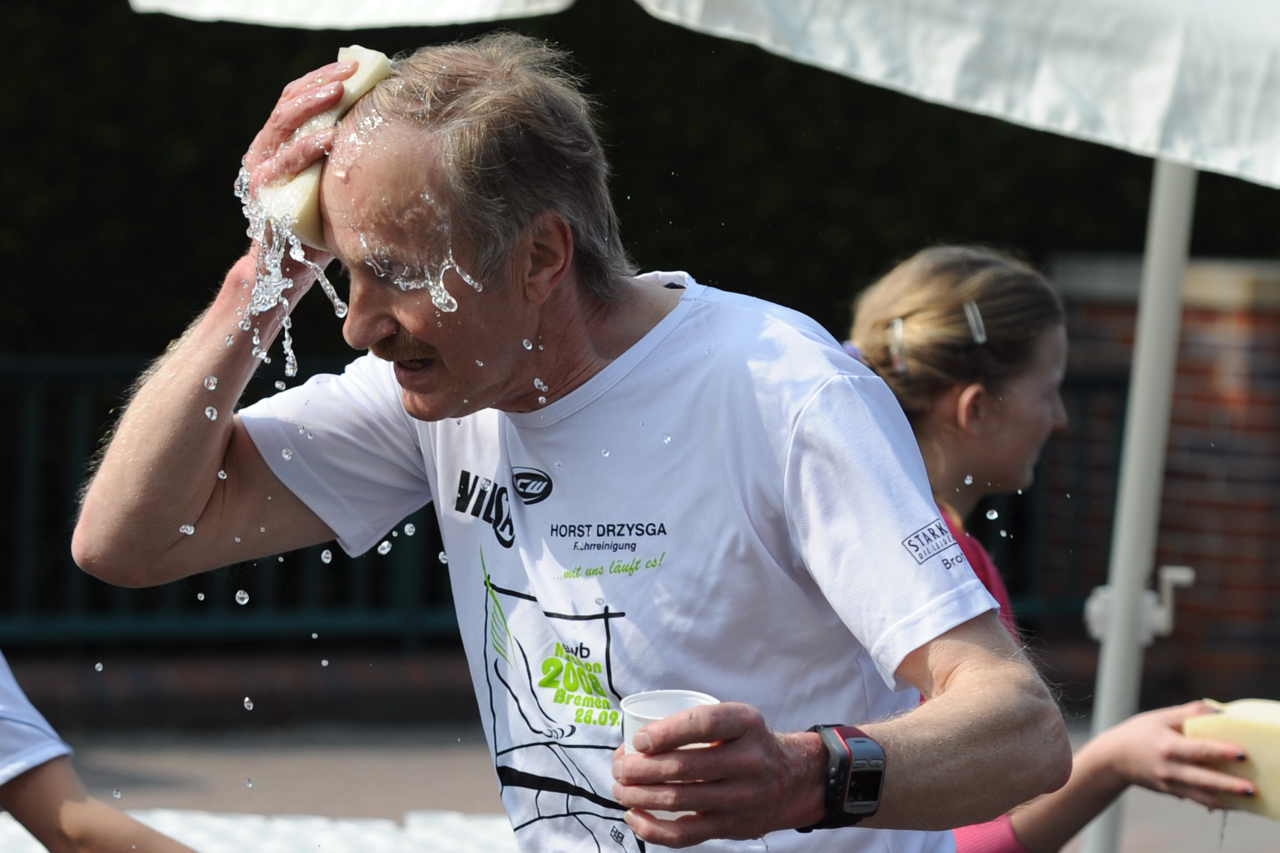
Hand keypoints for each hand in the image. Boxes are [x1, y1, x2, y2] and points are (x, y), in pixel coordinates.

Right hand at [238, 59, 356, 269]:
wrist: (286, 269)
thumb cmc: (317, 226)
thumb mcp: (331, 184)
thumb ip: (342, 158)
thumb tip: (385, 131)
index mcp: (278, 142)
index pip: (295, 98)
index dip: (321, 78)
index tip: (354, 66)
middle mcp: (265, 150)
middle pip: (288, 103)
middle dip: (321, 83)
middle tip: (352, 71)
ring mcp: (261, 169)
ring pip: (283, 124)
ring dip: (313, 105)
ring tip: (339, 92)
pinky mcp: (263, 192)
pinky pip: (285, 163)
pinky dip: (308, 147)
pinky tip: (330, 137)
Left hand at [610, 701, 823, 847]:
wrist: (793, 779)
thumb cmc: (747, 744)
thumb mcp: (736, 719)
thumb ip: (696, 724)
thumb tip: (635, 742)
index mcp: (746, 724)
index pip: (702, 724)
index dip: (665, 732)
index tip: (638, 740)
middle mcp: (749, 760)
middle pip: (683, 767)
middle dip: (639, 769)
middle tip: (619, 766)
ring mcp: (742, 797)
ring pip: (679, 800)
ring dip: (638, 796)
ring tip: (620, 788)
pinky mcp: (732, 827)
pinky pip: (685, 834)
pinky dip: (652, 829)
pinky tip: (633, 817)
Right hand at [1087, 700, 1252, 808]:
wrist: (1112, 758)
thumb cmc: (1138, 733)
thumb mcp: (1159, 717)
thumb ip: (1189, 712)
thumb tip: (1219, 711)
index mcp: (1167, 746)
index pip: (1198, 749)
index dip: (1221, 751)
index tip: (1242, 753)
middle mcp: (1169, 768)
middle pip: (1204, 779)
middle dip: (1229, 785)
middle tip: (1251, 788)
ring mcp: (1169, 783)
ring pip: (1202, 796)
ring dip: (1226, 800)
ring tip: (1246, 800)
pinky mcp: (1171, 792)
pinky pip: (1195, 799)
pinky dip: (1214, 802)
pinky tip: (1230, 803)